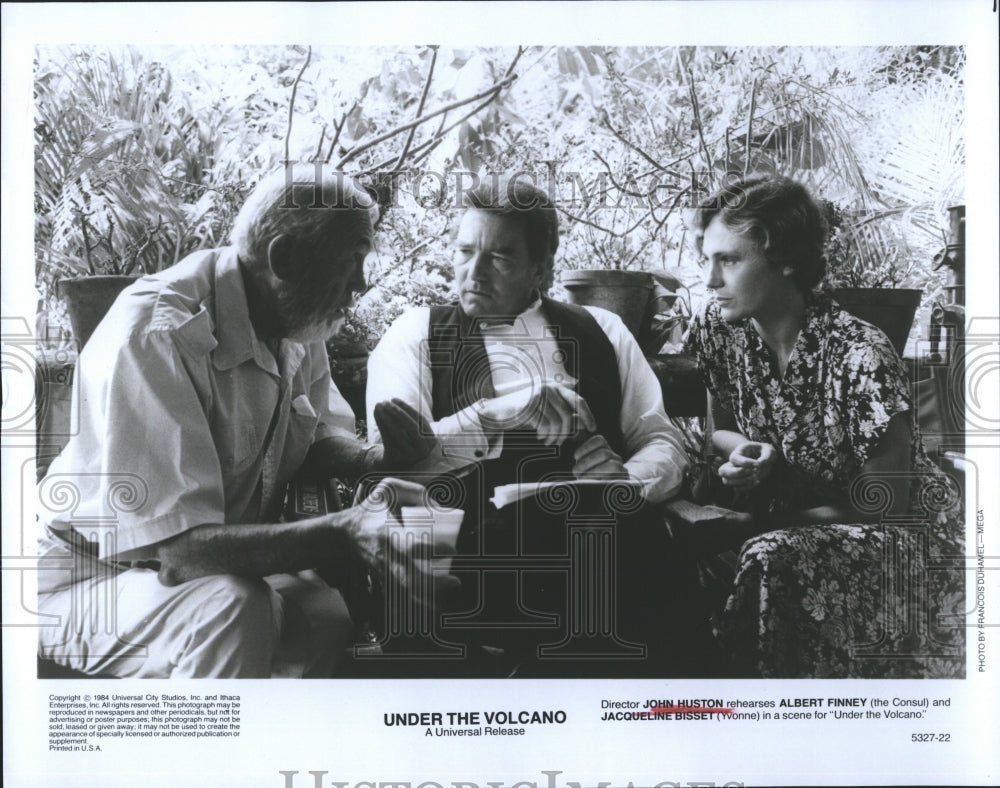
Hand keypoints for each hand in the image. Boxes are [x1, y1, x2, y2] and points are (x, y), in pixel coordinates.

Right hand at [343, 478, 457, 621]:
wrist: (345, 534)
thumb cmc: (371, 509)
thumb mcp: (389, 488)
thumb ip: (416, 493)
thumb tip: (441, 509)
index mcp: (386, 533)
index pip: (411, 546)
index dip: (433, 550)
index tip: (453, 549)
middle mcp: (385, 556)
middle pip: (410, 578)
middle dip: (435, 585)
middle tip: (455, 581)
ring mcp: (384, 571)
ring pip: (406, 593)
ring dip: (429, 600)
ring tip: (448, 601)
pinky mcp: (384, 580)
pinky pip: (403, 596)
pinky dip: (419, 604)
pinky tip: (437, 606)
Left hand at [372, 398, 438, 470]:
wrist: (394, 464)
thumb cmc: (405, 442)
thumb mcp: (413, 432)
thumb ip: (408, 418)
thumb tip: (391, 402)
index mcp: (431, 441)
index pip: (420, 420)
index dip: (407, 408)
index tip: (394, 399)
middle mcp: (423, 450)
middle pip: (411, 427)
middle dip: (397, 412)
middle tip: (386, 401)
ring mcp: (410, 456)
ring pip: (398, 432)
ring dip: (387, 416)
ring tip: (378, 405)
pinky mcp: (397, 458)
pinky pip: (388, 438)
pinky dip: (381, 424)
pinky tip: (377, 414)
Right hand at [478, 381, 596, 445]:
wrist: (497, 411)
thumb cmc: (523, 412)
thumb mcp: (545, 409)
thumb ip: (562, 411)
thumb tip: (582, 423)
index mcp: (555, 386)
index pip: (578, 400)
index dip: (588, 416)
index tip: (592, 428)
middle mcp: (549, 387)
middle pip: (569, 414)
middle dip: (569, 432)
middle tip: (562, 442)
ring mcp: (539, 395)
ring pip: (559, 422)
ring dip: (556, 436)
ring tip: (549, 441)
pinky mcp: (531, 405)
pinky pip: (546, 426)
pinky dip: (545, 435)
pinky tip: (540, 437)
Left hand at [571, 434, 628, 479]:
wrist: (605, 498)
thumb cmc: (590, 483)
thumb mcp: (585, 471)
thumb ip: (582, 465)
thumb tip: (576, 468)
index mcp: (606, 451)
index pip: (600, 441)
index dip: (586, 447)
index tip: (576, 457)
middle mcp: (615, 459)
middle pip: (604, 453)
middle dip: (586, 462)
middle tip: (576, 472)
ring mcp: (622, 470)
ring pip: (612, 464)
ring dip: (593, 471)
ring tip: (583, 479)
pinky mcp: (624, 481)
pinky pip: (615, 475)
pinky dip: (601, 478)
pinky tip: (593, 484)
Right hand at [717, 441, 776, 490]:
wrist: (764, 459)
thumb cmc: (764, 453)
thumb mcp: (768, 449)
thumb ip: (767, 455)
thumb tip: (761, 463)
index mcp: (737, 453)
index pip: (734, 458)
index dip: (746, 462)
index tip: (758, 464)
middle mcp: (732, 464)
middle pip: (723, 471)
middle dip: (738, 473)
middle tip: (753, 471)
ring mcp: (733, 475)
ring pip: (727, 481)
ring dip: (742, 481)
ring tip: (755, 477)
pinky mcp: (739, 483)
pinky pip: (737, 489)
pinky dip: (747, 487)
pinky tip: (757, 481)